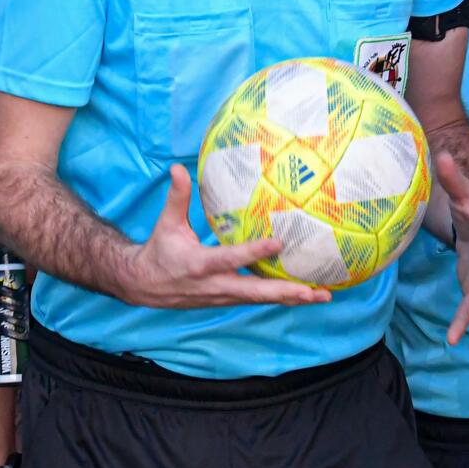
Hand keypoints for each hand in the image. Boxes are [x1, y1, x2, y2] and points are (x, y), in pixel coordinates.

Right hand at [118, 164, 330, 308]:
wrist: (145, 286)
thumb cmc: (159, 251)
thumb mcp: (166, 223)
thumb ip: (176, 197)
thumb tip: (178, 168)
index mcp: (200, 265)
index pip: (231, 259)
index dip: (254, 252)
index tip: (278, 242)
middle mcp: (216, 286)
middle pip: (255, 292)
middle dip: (285, 292)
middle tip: (313, 290)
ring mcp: (224, 296)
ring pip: (262, 299)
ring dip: (292, 298)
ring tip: (323, 295)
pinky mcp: (229, 299)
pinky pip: (259, 299)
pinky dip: (282, 298)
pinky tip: (306, 294)